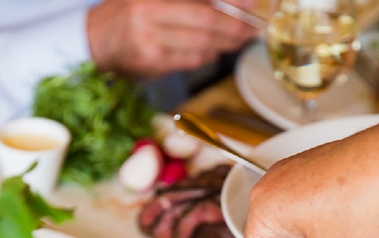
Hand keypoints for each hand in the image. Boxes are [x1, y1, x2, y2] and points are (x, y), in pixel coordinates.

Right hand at [87, 0, 255, 76]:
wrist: (94, 39)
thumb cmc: (127, 15)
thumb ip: (187, 2)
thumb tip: (225, 5)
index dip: (230, 1)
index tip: (251, 4)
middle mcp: (151, 9)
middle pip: (206, 19)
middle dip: (234, 25)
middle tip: (252, 27)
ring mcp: (151, 36)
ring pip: (201, 42)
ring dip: (223, 43)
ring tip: (236, 39)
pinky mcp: (152, 60)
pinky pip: (190, 60)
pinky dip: (206, 56)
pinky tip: (212, 51)